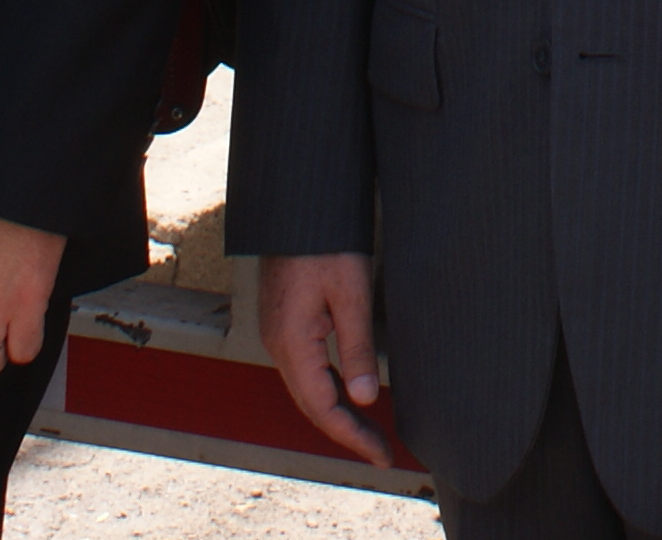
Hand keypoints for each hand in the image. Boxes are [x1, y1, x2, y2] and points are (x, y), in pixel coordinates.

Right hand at [257, 252, 396, 467]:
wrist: (298, 205)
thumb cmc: (326, 242)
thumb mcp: (351, 292)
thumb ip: (357, 347)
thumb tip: (365, 398)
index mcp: (292, 342)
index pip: (323, 407)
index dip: (353, 436)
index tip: (383, 456)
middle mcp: (278, 344)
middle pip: (312, 404)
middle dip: (347, 432)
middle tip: (383, 452)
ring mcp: (278, 333)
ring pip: (307, 388)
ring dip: (337, 413)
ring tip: (371, 431)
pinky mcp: (285, 322)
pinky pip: (305, 368)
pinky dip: (328, 389)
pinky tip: (349, 392)